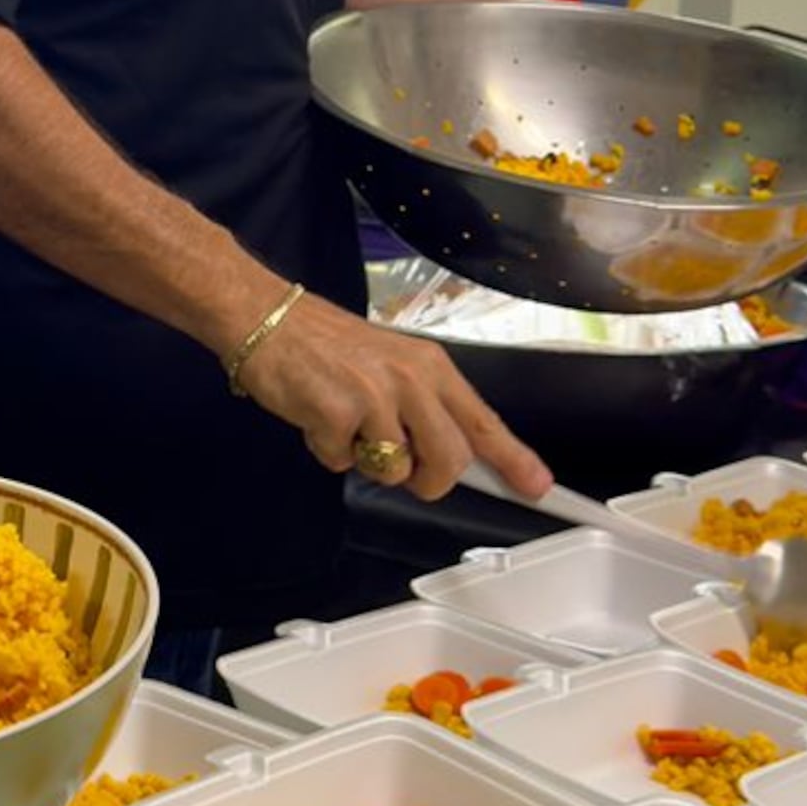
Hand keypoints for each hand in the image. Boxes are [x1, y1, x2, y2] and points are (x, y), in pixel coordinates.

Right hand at [239, 297, 548, 505]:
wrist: (265, 317)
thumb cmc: (325, 345)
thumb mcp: (390, 364)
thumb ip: (424, 408)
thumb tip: (451, 458)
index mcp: (431, 366)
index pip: (484, 422)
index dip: (514, 460)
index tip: (541, 488)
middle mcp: (411, 380)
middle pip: (449, 462)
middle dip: (427, 480)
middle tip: (401, 467)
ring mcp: (375, 397)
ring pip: (393, 470)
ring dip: (366, 460)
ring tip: (344, 421)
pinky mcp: (337, 414)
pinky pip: (342, 463)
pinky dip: (327, 450)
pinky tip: (315, 416)